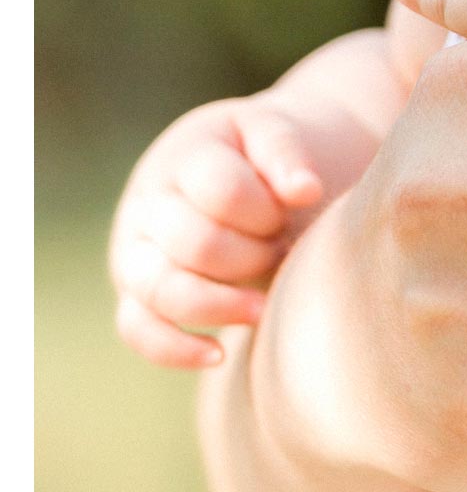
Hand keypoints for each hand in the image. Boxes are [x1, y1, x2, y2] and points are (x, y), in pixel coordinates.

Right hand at [110, 96, 323, 367]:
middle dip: (253, 256)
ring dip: (222, 304)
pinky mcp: (135, 294)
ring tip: (264, 307)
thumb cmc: (257, 159)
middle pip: (198, 244)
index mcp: (187, 155)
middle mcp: (150, 203)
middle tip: (282, 249)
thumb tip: (306, 191)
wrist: (230, 174)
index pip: (224, 191)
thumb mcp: (273, 136)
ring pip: (161, 290)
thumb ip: (286, 155)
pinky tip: (219, 355)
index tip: (293, 211)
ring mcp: (135, 251)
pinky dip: (174, 349)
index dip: (267, 212)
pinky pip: (137, 329)